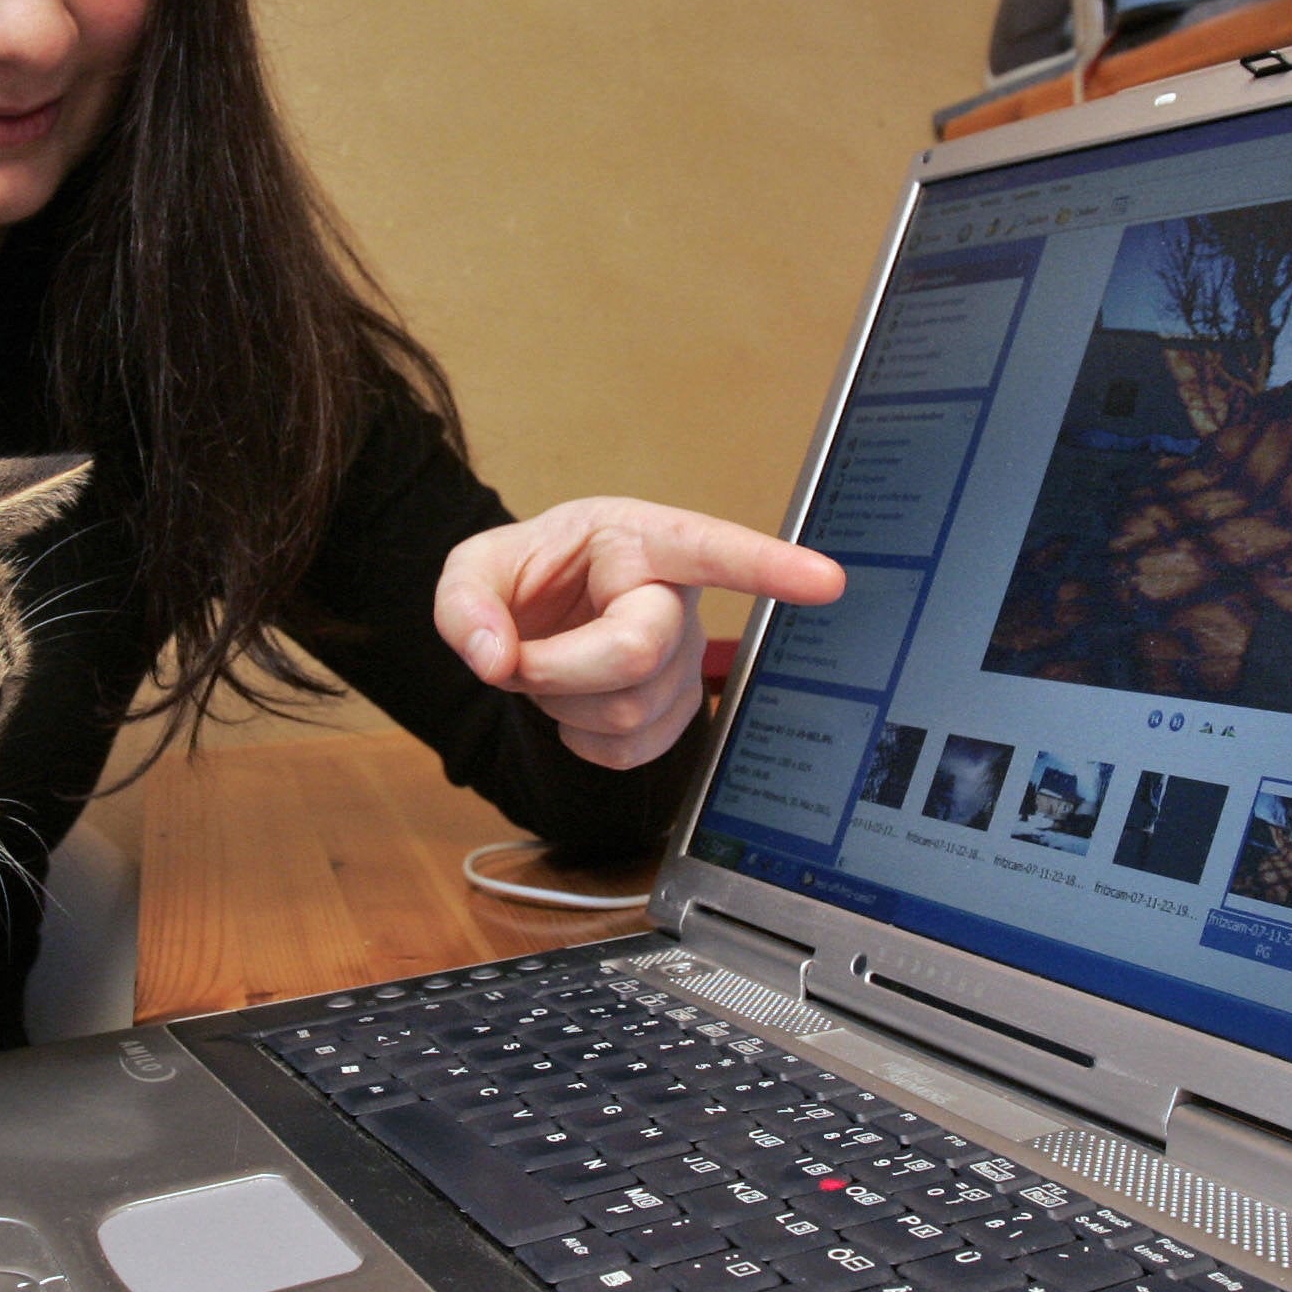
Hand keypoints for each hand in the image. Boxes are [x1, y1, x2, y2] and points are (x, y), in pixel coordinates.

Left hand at [437, 498, 844, 769]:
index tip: (827, 580)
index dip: (769, 566)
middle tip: (515, 660)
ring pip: (631, 711)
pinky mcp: (680, 709)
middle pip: (637, 652)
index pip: (708, 548)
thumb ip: (464, 605)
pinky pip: (634, 752)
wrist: (533, 620)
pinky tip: (576, 705)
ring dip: (562, 704)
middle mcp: (676, 596)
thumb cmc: (521, 579)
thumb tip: (495, 659)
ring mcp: (686, 658)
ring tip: (552, 667)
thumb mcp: (472, 570)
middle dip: (561, 670)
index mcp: (637, 538)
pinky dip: (582, 741)